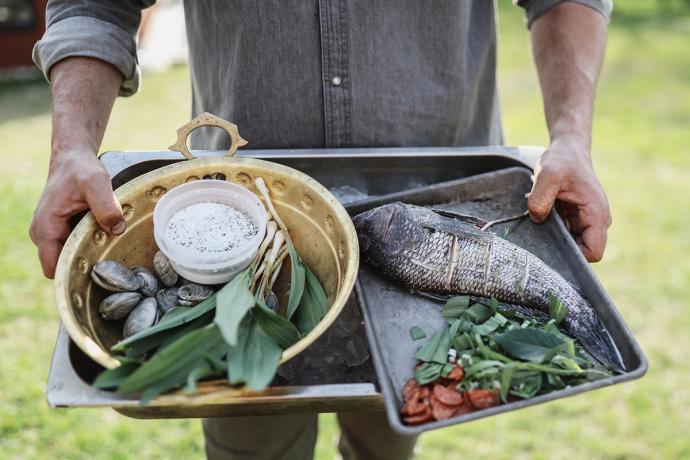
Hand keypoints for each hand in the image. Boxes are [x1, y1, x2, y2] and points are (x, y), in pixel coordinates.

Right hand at [29, 150, 124, 277]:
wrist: (73, 158)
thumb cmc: (81, 169)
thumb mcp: (97, 183)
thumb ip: (106, 207)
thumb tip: (116, 229)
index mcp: (46, 227)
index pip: (53, 268)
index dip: (74, 274)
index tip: (98, 270)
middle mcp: (43, 234)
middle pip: (63, 265)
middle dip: (85, 265)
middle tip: (110, 257)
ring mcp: (51, 233)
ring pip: (70, 257)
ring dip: (88, 254)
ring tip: (109, 245)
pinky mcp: (61, 231)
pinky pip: (74, 247)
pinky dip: (88, 245)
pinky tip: (104, 237)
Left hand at [527, 136, 610, 261]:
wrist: (567, 151)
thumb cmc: (562, 161)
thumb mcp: (548, 174)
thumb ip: (541, 197)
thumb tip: (537, 218)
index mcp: (596, 214)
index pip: (593, 252)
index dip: (575, 257)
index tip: (552, 248)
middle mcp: (595, 221)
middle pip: (581, 252)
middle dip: (561, 249)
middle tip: (539, 238)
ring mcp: (586, 221)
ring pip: (572, 245)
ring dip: (555, 239)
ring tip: (540, 224)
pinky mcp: (575, 220)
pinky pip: (565, 235)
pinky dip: (552, 232)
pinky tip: (541, 219)